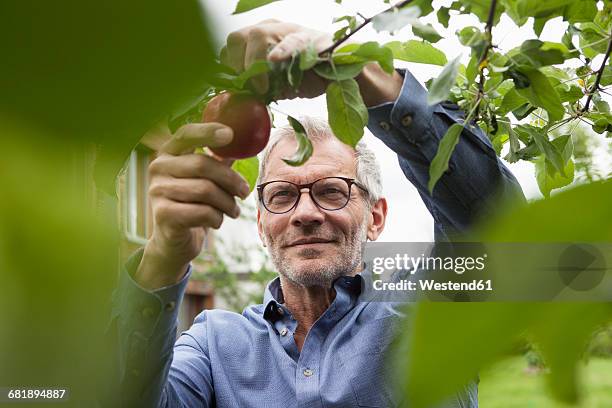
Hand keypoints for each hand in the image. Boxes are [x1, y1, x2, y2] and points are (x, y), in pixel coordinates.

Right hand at [134, 122, 249, 288]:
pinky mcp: (162, 214)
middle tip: (244, 192)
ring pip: (205, 191)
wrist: (174, 242)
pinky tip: (216, 221)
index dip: (208, 132)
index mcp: (169, 152)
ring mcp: (156, 191)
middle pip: (203, 165)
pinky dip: (217, 218)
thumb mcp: (206, 179)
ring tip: (233, 211)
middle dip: (231, 180)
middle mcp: (157, 167)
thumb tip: (245, 142)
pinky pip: (202, 212)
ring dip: (227, 203)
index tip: (230, 134)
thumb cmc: (194, 204)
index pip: (186, 134)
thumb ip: (220, 160)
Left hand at [221, 20, 332, 97]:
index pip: (231, 47)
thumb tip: (241, 98)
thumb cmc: (306, 76)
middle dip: (236, 64)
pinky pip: (291, 41)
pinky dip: (281, 50)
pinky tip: (275, 59)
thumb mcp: (276, 84)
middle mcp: (270, 29)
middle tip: (247, 88)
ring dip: (253, 63)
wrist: (341, 73)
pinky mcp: (308, 37)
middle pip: (238, 37)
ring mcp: (288, 30)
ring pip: (258, 34)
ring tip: (261, 87)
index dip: (229, 68)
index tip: (236, 88)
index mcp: (258, 39)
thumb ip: (258, 87)